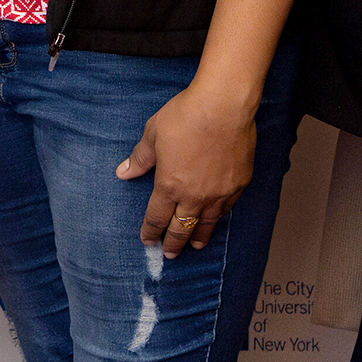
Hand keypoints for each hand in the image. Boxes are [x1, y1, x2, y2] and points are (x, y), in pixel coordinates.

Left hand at [116, 85, 255, 258]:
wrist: (223, 108)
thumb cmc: (185, 116)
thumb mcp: (153, 134)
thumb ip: (140, 158)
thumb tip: (123, 173)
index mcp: (169, 185)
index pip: (157, 217)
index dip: (151, 231)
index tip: (148, 240)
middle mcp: (194, 196)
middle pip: (182, 228)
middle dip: (174, 243)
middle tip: (170, 253)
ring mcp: (219, 193)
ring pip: (207, 223)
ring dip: (199, 237)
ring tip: (195, 247)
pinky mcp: (238, 185)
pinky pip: (227, 208)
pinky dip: (218, 217)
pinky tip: (216, 219)